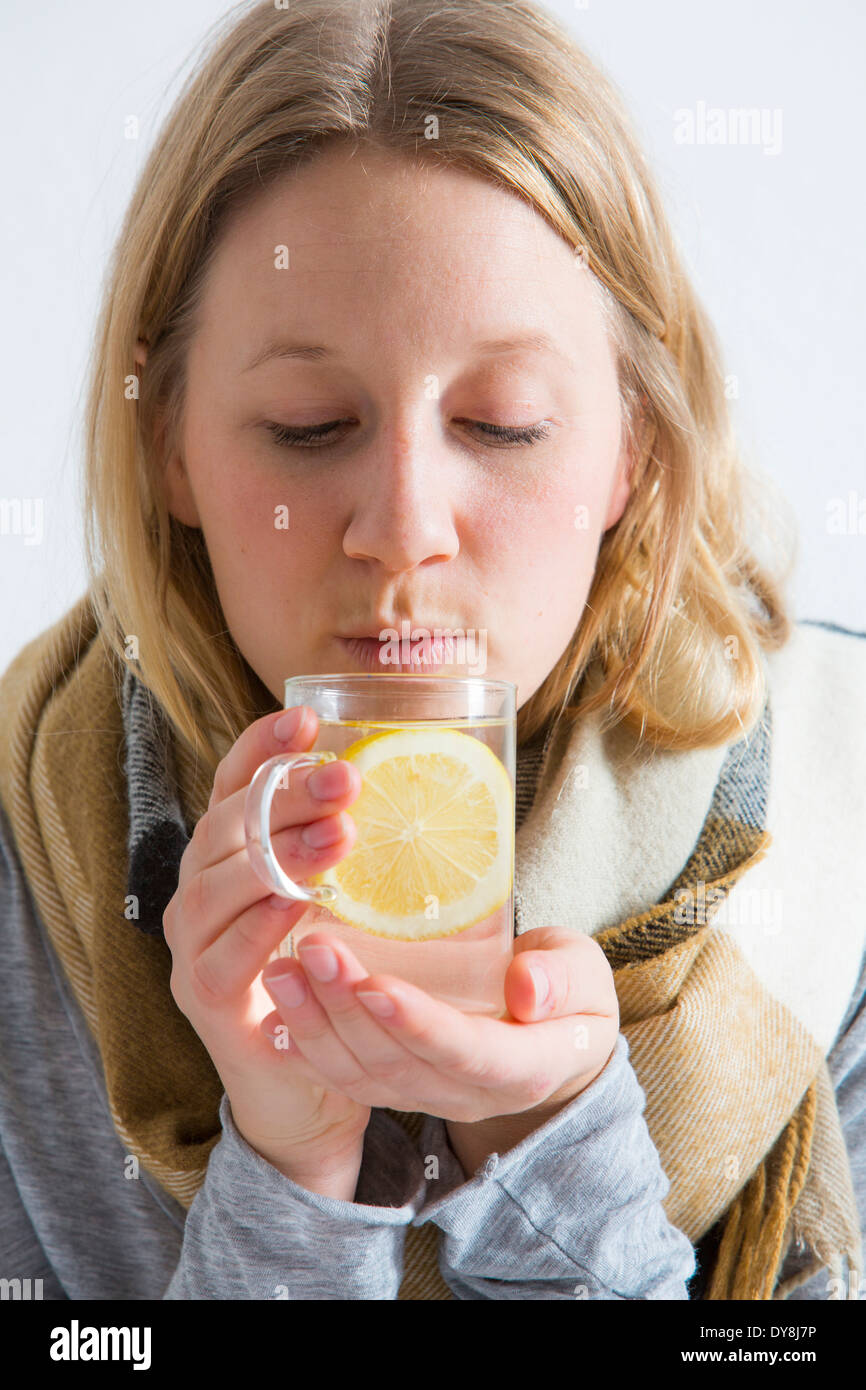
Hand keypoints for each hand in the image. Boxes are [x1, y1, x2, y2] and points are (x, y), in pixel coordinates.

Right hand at [163, 703, 371, 1177]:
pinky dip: (261, 925)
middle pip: (230, 825)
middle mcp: (199, 890)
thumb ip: (350, 847)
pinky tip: (301, 903)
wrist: (304, 1082)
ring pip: (219, 883)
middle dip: (286, 795)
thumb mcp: (341, 899)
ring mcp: (194, 943)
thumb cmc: (328, 974)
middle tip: (348, 779)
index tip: (308, 718)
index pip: (233, 785)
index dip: (263, 748)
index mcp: (229, 855)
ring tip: (340, 834)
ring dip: (279, 854)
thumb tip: (410, 782)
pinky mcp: (204, 997)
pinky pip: (225, 954)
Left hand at [260, 924, 619, 1127]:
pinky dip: (307, 1050)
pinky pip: (347, 1080)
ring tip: (281, 971)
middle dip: (349, 1009)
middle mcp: (468, 1093)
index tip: (376, 983)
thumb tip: (526, 987)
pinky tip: (274, 1018)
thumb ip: (563, 979)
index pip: (467, 1052)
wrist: (556, 1042)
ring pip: (363, 1074)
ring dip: (316, 1025)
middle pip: (399, 1063)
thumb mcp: (586, 977)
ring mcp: (428, 1097)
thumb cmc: (571, 994)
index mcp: (524, 1067)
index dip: (420, 1024)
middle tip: (313, 950)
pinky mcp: (399, 1089)